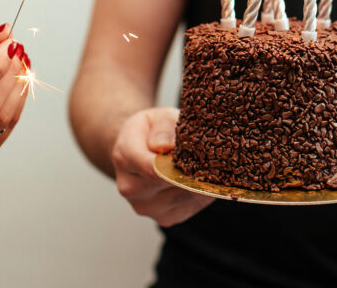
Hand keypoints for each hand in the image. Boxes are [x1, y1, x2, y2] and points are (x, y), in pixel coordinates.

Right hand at [110, 107, 212, 226]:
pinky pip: (191, 207)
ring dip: (200, 183)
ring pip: (186, 197)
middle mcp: (130, 187)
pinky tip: (198, 180)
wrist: (136, 151)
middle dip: (194, 170)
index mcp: (125, 157)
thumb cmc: (150, 131)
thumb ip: (163, 128)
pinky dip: (201, 194)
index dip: (180, 164)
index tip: (201, 156)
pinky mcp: (164, 218)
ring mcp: (146, 207)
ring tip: (204, 166)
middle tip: (211, 157)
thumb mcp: (157, 118)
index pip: (154, 168)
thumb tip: (166, 147)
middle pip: (173, 184)